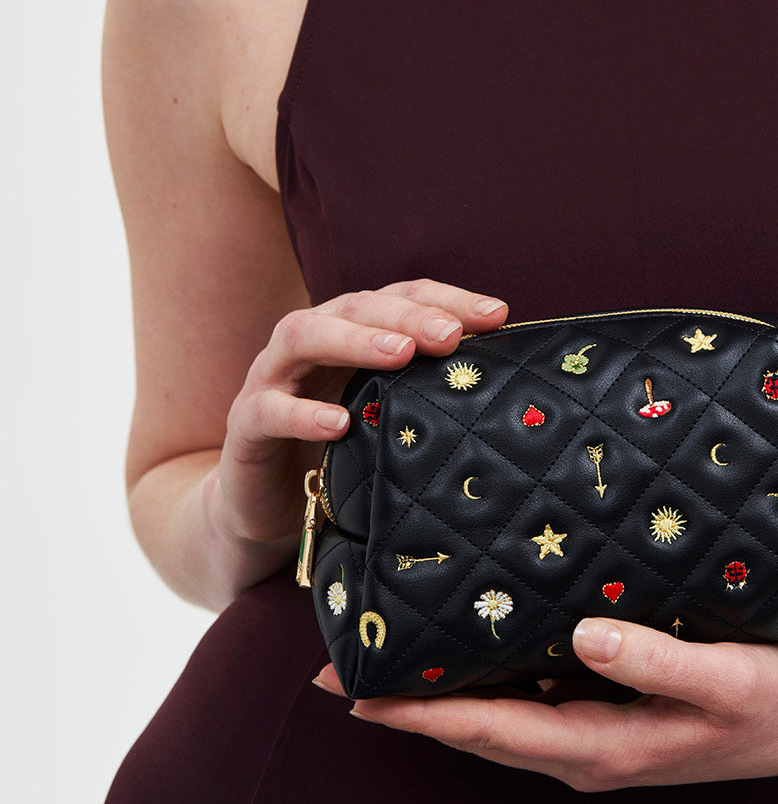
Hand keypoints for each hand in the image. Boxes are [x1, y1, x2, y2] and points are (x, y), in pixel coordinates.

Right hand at [211, 278, 508, 546]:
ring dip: (354, 340)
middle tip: (449, 334)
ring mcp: (271, 378)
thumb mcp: (391, 414)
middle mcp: (310, 341)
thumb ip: (429, 389)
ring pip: (303, 336)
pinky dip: (302, 412)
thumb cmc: (341, 451)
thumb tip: (506, 380)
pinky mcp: (245, 425)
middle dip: (406, 315)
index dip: (447, 299)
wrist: (266, 506)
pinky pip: (268, 410)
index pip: (401, 296)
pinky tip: (338, 422)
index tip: (497, 314)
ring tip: (400, 354)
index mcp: (351, 329)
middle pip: (355, 305)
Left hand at [312, 617, 777, 789]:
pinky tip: (467, 651)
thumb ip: (656, 660)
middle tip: (335, 672)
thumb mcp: (726, 678)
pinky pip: (527, 700)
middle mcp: (587, 748)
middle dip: (406, 705)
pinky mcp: (609, 712)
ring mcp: (596, 734)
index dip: (422, 713)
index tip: (356, 696)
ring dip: (438, 694)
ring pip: (497, 716)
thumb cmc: (774, 698)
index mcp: (604, 746)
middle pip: (477, 729)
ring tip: (381, 660)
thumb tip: (584, 636)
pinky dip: (485, 683)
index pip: (492, 729)